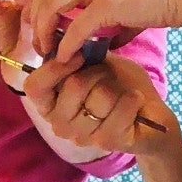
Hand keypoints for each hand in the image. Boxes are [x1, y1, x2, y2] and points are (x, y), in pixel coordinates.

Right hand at [23, 50, 181, 159]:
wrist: (148, 112)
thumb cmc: (118, 85)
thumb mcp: (95, 64)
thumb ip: (78, 55)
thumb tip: (65, 38)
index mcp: (50, 104)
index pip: (34, 87)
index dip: (55, 67)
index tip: (78, 56)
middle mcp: (59, 124)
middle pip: (73, 85)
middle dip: (98, 72)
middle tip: (108, 78)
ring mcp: (81, 137)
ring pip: (100, 96)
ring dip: (117, 87)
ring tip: (121, 93)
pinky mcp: (105, 142)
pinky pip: (120, 108)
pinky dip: (132, 98)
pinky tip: (134, 102)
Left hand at [27, 0, 181, 63]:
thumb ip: (115, 12)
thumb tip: (106, 40)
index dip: (44, 0)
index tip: (42, 22)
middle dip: (35, 15)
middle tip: (35, 39)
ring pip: (51, 3)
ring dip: (43, 30)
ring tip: (45, 51)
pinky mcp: (107, 1)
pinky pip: (74, 27)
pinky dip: (65, 44)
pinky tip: (64, 58)